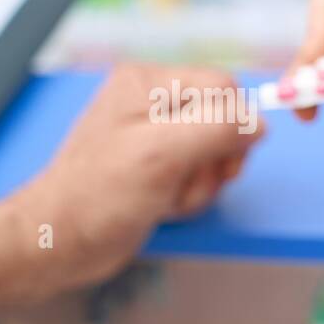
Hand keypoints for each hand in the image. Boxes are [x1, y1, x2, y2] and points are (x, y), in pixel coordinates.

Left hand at [0, 63, 261, 303]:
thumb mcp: (163, 153)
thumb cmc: (101, 195)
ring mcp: (156, 134)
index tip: (218, 161)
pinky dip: (191, 194)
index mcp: (149, 83)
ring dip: (202, 184)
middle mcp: (153, 102)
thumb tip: (260, 124)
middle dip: (214, 162)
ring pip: (216, 153)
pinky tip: (164, 204)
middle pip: (225, 122)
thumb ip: (217, 129)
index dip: (232, 126)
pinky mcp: (159, 164)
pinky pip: (201, 173)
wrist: (63, 240)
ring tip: (169, 197)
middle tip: (184, 181)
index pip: (224, 88)